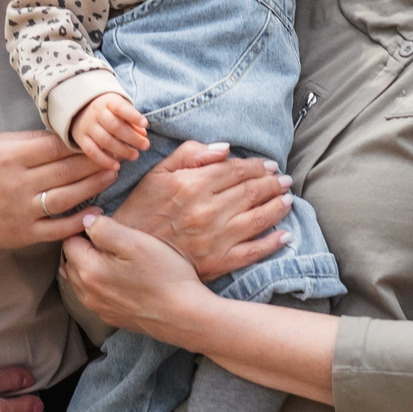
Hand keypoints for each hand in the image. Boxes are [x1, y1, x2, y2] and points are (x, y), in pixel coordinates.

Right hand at [0, 130, 118, 255]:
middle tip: (116, 155)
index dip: (80, 143)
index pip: (53, 146)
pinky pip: (58, 228)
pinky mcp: (26, 234)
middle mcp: (17, 184)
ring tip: (112, 175)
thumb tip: (64, 134)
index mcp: (10, 158)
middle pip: (65, 171)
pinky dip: (79, 220)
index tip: (100, 139)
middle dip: (94, 162)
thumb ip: (29, 138)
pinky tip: (98, 211)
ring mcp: (22, 211)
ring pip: (66, 197)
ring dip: (93, 186)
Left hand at [60, 211, 214, 345]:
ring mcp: (99, 308)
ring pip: (80, 281)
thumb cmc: (163, 275)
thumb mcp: (135, 242)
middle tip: (108, 238)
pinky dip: (98, 284)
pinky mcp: (111, 317)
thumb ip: (104, 229)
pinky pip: (93, 296)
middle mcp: (87, 293)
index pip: (69, 242)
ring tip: (112, 257)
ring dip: (88, 267)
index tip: (104, 223)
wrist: (184, 316)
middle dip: (83, 248)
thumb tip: (86, 222)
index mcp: (88, 271)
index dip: (84, 228)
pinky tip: (118, 278)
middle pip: (70, 262)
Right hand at [71, 93, 150, 169]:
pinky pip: (92, 151)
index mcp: (108, 102)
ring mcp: (87, 126)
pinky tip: (116, 167)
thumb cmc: (109, 111)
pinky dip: (104, 160)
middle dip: (132, 137)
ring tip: (135, 156)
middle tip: (146, 145)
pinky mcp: (81, 139)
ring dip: (122, 150)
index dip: (133, 115)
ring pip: (104, 140)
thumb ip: (132, 120)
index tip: (145, 123)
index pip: (120, 107)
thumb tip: (143, 134)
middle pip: (115, 126)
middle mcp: (96, 113)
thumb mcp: (120, 109)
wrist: (80, 110)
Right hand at [112, 140, 291, 281]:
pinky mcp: (218, 262)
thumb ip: (190, 155)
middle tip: (284, 180)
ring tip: (288, 200)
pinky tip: (285, 236)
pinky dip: (272, 243)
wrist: (125, 255)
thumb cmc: (140, 210)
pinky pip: (253, 251)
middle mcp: (208, 210)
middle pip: (251, 191)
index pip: (236, 170)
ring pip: (258, 218)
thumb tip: (224, 149)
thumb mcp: (156, 174)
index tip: (269, 165)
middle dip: (273, 184)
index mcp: (193, 185)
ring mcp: (215, 238)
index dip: (257, 166)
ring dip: (278, 207)